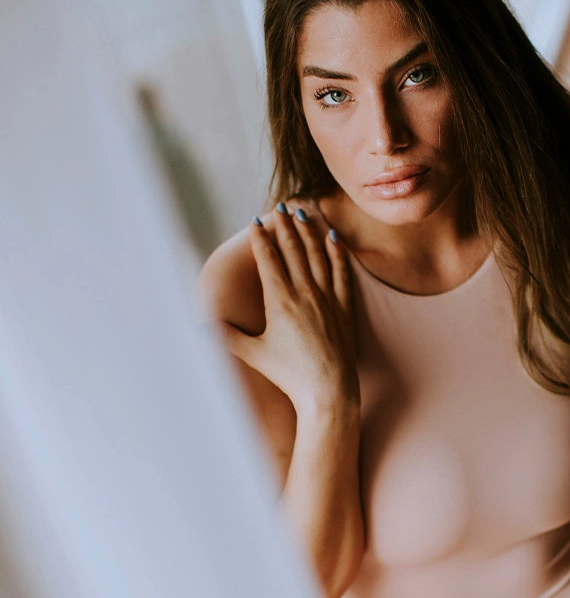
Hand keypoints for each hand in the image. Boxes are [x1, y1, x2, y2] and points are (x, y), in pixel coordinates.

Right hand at [217, 203, 358, 414]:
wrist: (328, 390)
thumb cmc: (288, 374)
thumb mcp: (253, 354)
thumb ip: (226, 337)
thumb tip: (197, 328)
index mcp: (280, 301)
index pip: (269, 260)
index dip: (261, 238)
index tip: (256, 221)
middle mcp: (304, 293)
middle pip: (293, 250)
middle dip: (285, 226)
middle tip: (280, 207)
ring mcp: (327, 298)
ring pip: (317, 255)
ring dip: (309, 231)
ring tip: (303, 213)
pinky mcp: (343, 306)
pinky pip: (341, 271)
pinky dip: (336, 252)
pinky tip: (332, 237)